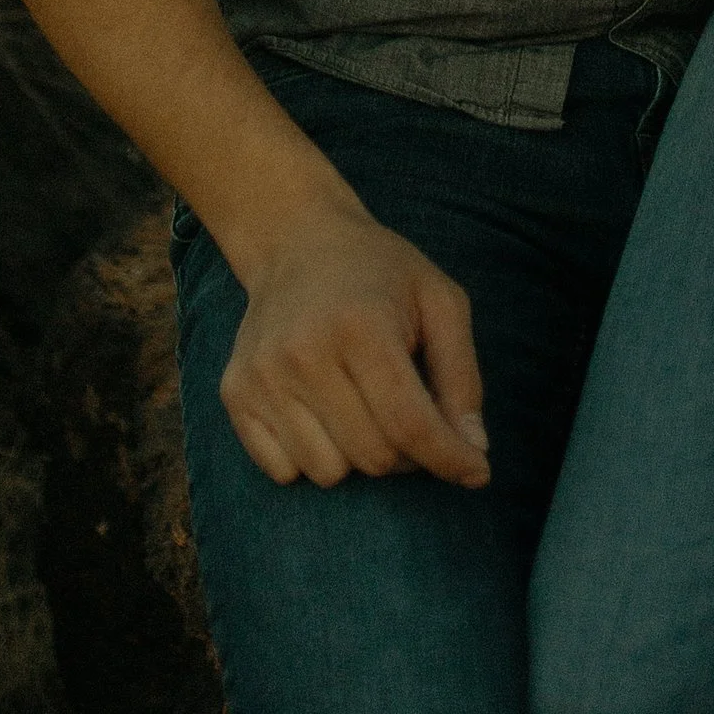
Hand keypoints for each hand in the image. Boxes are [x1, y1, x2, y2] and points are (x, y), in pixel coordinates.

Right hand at [220, 194, 490, 490]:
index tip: (478, 472)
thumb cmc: (381, 273)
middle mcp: (303, 354)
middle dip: (407, 454)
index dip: (450, 458)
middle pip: (373, 457)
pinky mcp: (235, 393)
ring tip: (364, 408)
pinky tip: (323, 414)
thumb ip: (462, 377)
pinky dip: (312, 458)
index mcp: (361, 327)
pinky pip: (282, 472)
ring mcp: (262, 376)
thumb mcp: (440, 302)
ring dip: (358, 457)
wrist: (297, 240)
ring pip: (327, 473)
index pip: (409, 424)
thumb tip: (474, 451)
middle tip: (412, 416)